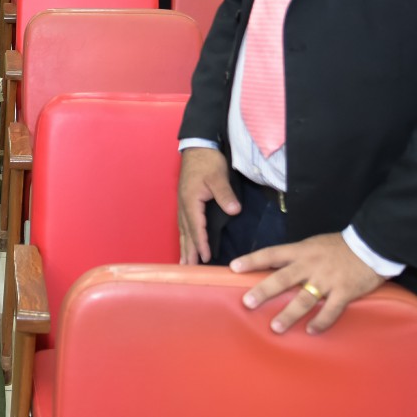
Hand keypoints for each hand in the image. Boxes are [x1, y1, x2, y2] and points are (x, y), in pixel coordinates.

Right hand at [178, 147, 238, 263]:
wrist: (197, 147)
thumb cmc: (207, 161)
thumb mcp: (218, 176)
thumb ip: (225, 194)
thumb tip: (233, 210)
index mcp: (191, 201)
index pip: (196, 227)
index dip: (200, 243)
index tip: (204, 258)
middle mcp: (184, 205)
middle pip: (186, 232)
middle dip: (188, 251)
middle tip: (188, 269)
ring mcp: (182, 204)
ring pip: (183, 230)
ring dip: (184, 247)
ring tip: (184, 263)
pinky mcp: (185, 202)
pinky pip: (183, 224)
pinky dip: (185, 237)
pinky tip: (186, 243)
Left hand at [232, 233, 385, 335]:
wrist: (372, 244)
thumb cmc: (339, 246)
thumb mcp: (313, 245)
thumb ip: (296, 257)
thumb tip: (274, 268)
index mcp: (301, 251)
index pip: (271, 254)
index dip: (252, 260)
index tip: (234, 267)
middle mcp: (311, 265)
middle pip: (282, 279)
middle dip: (263, 291)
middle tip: (247, 303)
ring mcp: (327, 279)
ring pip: (304, 299)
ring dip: (289, 314)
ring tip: (275, 327)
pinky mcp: (345, 291)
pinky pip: (330, 310)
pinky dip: (320, 322)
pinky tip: (311, 331)